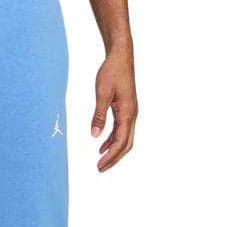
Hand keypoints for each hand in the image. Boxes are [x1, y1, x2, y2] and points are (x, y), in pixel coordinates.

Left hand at [91, 45, 137, 172]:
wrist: (120, 57)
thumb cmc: (111, 72)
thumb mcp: (102, 94)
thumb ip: (99, 115)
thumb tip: (95, 136)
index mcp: (128, 113)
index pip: (121, 142)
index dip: (110, 156)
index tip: (99, 165)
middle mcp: (132, 115)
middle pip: (126, 144)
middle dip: (114, 158)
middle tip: (100, 169)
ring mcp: (130, 113)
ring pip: (125, 138)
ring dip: (113, 151)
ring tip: (100, 161)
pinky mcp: (126, 109)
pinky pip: (121, 130)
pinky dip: (112, 140)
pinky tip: (102, 145)